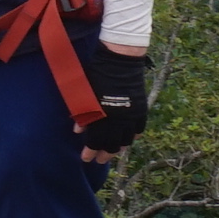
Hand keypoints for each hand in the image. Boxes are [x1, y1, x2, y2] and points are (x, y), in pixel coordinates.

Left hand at [79, 44, 148, 162]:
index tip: (86, 158)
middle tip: (100, 160)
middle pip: (113, 144)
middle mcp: (119, 119)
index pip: (96, 141)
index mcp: (103, 116)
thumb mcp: (86, 92)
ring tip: (114, 152)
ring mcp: (132, 114)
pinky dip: (133, 135)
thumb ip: (82, 113)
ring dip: (119, 147)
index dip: (90, 151)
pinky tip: (130, 139)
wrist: (120, 57)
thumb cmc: (98, 72)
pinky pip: (139, 128)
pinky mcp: (141, 108)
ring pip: (127, 139)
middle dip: (105, 154)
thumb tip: (77, 130)